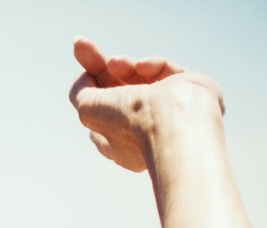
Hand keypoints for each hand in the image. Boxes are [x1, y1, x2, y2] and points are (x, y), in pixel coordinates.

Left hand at [69, 38, 223, 173]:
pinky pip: (165, 71)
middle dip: (97, 66)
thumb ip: (79, 92)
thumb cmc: (129, 121)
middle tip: (81, 45)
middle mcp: (142, 128)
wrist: (176, 119)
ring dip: (123, 65)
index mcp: (119, 142)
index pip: (99, 114)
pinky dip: (152, 65)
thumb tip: (84, 76)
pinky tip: (143, 66)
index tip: (82, 72)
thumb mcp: (88, 110)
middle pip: (114, 90)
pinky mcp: (187, 90)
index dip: (88, 91)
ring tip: (114, 62)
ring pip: (139, 78)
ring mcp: (166, 108)